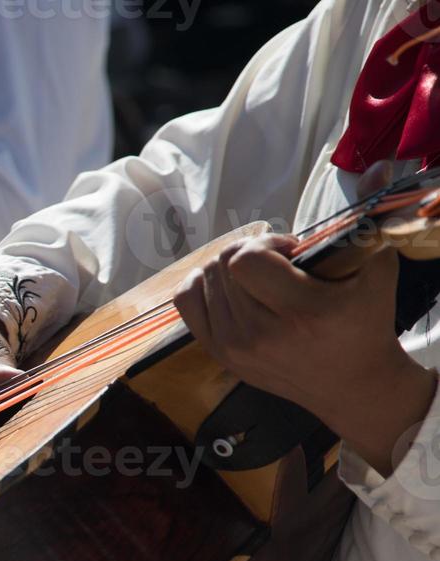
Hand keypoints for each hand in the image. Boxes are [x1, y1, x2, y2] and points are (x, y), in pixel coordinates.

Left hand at [174, 233, 437, 475]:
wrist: (351, 386)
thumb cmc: (365, 325)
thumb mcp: (377, 273)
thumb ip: (366, 225)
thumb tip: (375, 170)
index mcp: (301, 313)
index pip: (246, 261)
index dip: (266, 244)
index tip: (291, 252)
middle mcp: (260, 335)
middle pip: (223, 267)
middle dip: (250, 252)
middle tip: (278, 263)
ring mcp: (234, 348)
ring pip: (205, 280)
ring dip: (230, 268)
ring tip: (261, 278)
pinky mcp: (219, 355)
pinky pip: (188, 302)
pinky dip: (203, 285)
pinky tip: (229, 286)